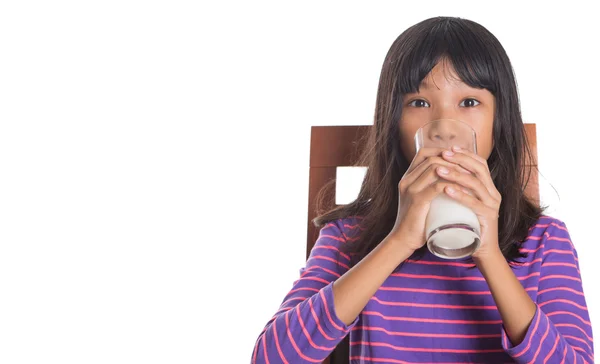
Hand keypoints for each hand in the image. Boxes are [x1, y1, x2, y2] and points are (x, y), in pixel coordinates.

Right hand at [387, 147, 473, 251]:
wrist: (403, 240)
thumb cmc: (416, 222)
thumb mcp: (420, 200)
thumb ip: (429, 189)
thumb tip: (450, 182)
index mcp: (407, 178)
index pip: (424, 153)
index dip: (442, 152)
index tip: (458, 159)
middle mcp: (406, 180)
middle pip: (431, 158)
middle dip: (452, 160)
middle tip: (468, 169)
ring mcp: (410, 189)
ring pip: (435, 168)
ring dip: (454, 170)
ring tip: (469, 177)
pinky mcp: (416, 201)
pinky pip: (437, 186)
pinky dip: (452, 185)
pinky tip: (464, 189)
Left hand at [437, 145, 501, 260]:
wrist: (481, 251)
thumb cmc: (468, 226)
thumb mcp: (464, 204)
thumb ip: (459, 191)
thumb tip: (440, 175)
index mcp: (489, 188)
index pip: (480, 164)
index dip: (466, 154)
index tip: (449, 148)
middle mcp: (494, 194)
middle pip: (479, 169)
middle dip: (460, 159)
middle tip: (443, 155)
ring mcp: (492, 205)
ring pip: (476, 184)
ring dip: (456, 174)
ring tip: (438, 170)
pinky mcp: (488, 218)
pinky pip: (474, 203)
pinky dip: (460, 195)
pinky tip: (447, 189)